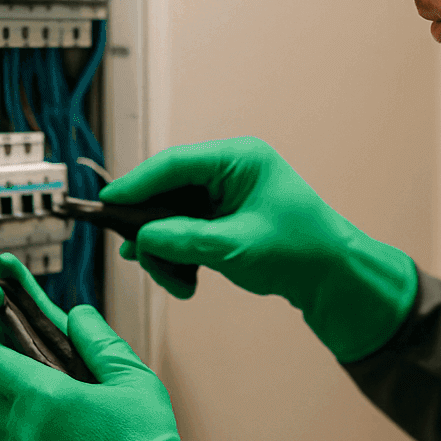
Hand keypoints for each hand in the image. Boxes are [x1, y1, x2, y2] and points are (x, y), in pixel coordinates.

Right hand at [99, 136, 417, 361]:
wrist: (333, 278)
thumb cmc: (300, 251)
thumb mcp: (236, 247)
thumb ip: (184, 240)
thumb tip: (142, 239)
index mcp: (239, 159)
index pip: (174, 165)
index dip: (136, 185)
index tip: (107, 204)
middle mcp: (229, 171)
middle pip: (167, 191)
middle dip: (150, 229)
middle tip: (138, 257)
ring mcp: (225, 195)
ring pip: (171, 216)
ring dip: (165, 250)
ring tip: (175, 281)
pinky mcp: (223, 218)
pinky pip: (184, 231)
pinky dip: (178, 256)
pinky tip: (185, 281)